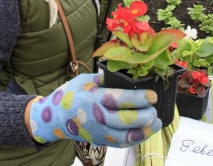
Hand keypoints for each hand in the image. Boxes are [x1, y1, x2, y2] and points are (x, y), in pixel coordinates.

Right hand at [28, 73, 160, 147]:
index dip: (137, 98)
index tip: (152, 95)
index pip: (118, 100)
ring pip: (125, 136)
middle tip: (155, 109)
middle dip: (144, 116)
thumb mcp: (84, 80)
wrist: (55, 118)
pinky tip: (146, 131)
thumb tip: (124, 69)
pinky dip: (136, 139)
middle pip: (124, 120)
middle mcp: (95, 118)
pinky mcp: (101, 141)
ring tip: (157, 122)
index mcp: (92, 98)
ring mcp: (98, 132)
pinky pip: (121, 144)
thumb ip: (104, 77)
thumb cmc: (71, 95)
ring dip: (144, 131)